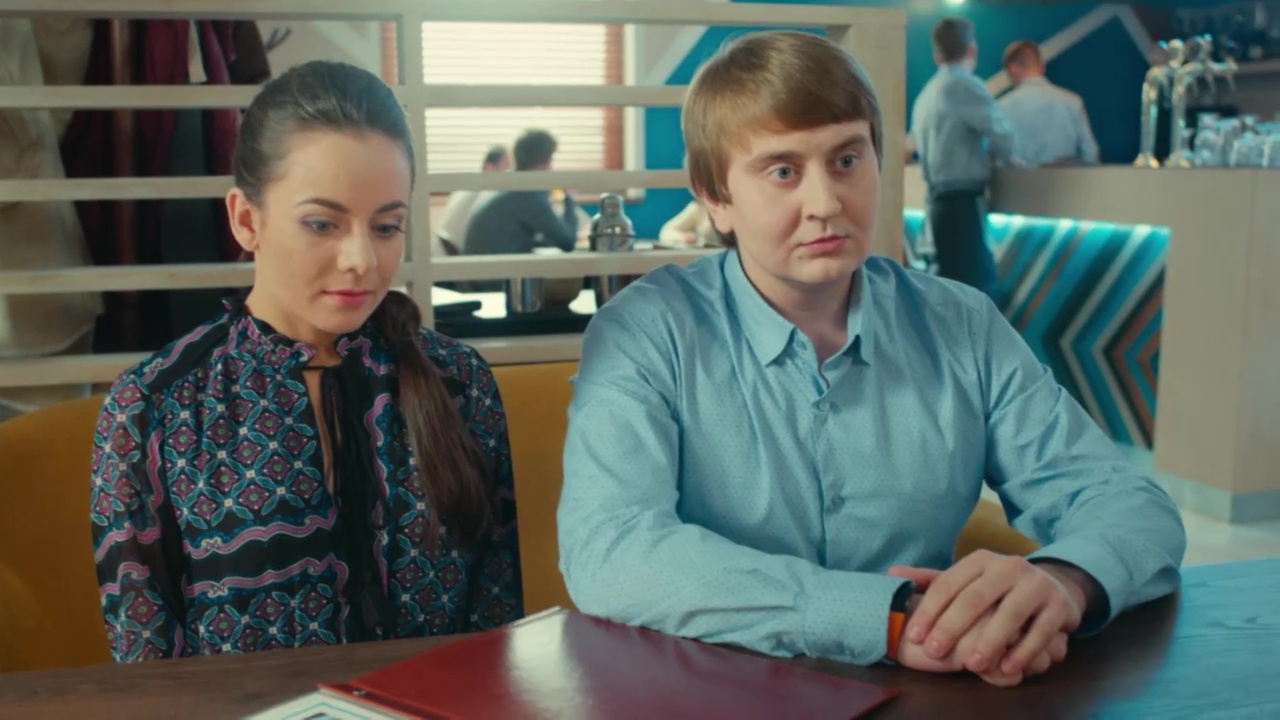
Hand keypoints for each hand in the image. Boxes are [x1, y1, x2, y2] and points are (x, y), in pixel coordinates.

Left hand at [892, 553, 1084, 675]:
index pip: (948, 584)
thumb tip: (892, 575)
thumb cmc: (998, 589)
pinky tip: (1007, 667)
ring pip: (1009, 614)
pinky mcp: (1058, 605)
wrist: (1054, 586)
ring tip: (971, 665)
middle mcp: (1008, 567)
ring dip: (989, 641)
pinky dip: (1024, 651)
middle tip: (934, 653)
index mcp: (980, 560)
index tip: (914, 636)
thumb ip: (931, 580)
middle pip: (975, 598)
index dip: (929, 611)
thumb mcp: (966, 580)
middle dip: (952, 627)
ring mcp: (1036, 584)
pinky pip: (1040, 630)